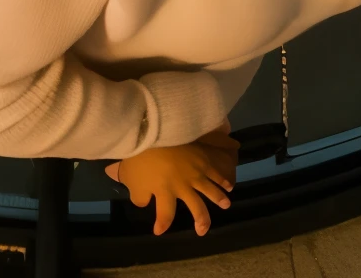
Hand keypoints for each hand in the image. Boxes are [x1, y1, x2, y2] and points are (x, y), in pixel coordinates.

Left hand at [106, 120, 237, 234]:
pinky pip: (216, 169)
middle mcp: (184, 187)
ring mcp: (195, 171)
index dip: (163, 225)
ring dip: (219, 198)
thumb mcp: (131, 181)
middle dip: (201, 220)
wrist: (153, 130)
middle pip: (197, 208)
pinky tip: (228, 183)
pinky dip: (223, 177)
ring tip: (226, 204)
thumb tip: (144, 203)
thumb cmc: (140, 157)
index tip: (159, 231)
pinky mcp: (202, 156)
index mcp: (165, 193)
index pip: (166, 216)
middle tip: (202, 230)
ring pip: (211, 189)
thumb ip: (139, 196)